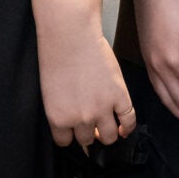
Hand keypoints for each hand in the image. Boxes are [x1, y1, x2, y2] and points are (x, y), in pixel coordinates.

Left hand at [38, 20, 134, 149]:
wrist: (70, 36)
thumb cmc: (55, 57)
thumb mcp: (49, 92)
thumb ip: (62, 111)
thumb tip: (76, 123)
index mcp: (58, 119)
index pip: (65, 141)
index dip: (70, 135)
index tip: (73, 131)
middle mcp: (80, 119)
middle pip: (87, 140)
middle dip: (88, 133)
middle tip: (90, 124)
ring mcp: (102, 110)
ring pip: (108, 137)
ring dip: (107, 133)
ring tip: (106, 126)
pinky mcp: (120, 98)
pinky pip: (129, 121)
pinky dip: (128, 128)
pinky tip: (124, 128)